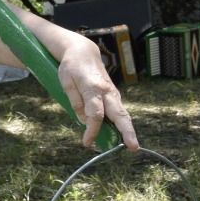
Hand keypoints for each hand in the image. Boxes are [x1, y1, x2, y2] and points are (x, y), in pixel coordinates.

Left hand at [56, 34, 138, 150]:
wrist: (84, 53)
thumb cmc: (71, 67)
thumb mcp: (66, 83)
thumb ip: (75, 102)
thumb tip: (84, 121)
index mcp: (92, 88)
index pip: (95, 114)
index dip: (92, 130)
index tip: (87, 143)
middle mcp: (107, 91)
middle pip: (119, 114)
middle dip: (127, 132)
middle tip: (133, 148)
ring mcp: (113, 93)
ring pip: (123, 113)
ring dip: (128, 129)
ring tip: (131, 146)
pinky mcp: (114, 95)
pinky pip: (119, 111)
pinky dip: (122, 123)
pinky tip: (121, 135)